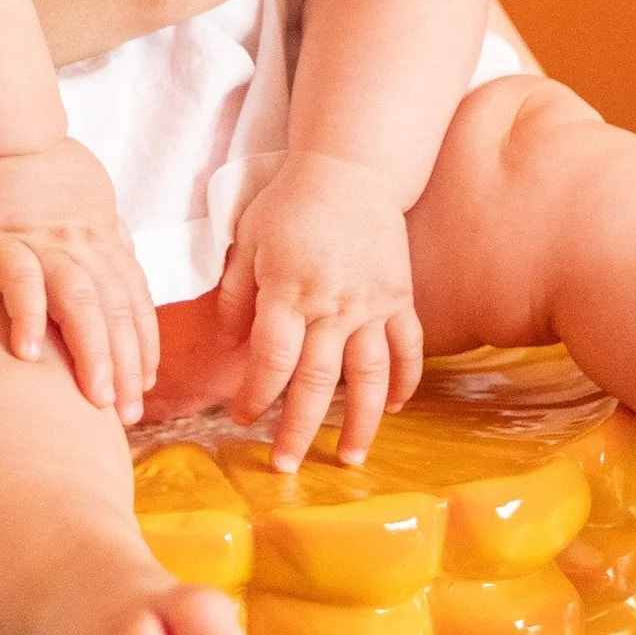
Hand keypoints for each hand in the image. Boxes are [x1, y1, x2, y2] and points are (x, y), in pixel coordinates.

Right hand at [0, 141, 161, 422]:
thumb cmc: (39, 168)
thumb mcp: (86, 203)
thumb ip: (102, 243)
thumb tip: (117, 284)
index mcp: (103, 238)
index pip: (134, 300)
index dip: (143, 345)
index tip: (145, 386)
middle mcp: (82, 244)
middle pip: (114, 310)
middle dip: (125, 365)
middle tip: (129, 414)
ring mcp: (42, 241)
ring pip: (80, 302)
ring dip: (93, 352)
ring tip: (97, 399)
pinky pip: (19, 280)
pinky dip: (28, 316)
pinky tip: (29, 355)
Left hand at [219, 149, 423, 471]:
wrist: (352, 168)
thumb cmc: (290, 202)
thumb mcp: (247, 240)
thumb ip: (235, 294)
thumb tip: (227, 344)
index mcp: (290, 291)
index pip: (271, 359)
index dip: (254, 396)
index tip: (239, 418)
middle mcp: (334, 304)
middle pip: (316, 381)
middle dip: (298, 428)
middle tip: (285, 466)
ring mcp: (373, 304)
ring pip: (370, 376)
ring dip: (359, 422)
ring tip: (347, 458)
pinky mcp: (400, 297)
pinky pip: (408, 347)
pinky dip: (405, 380)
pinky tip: (395, 408)